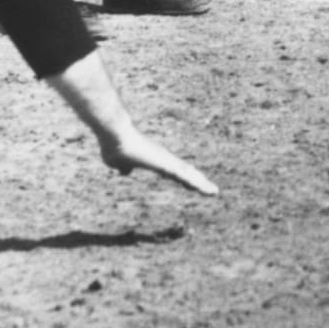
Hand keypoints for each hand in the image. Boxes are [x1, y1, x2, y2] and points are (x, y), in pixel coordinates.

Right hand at [99, 123, 220, 195]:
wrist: (115, 135)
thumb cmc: (115, 146)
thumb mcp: (117, 162)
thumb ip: (123, 166)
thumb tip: (125, 171)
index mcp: (155, 161)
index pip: (174, 172)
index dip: (184, 179)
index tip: (193, 186)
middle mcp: (164, 159)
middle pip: (185, 173)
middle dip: (197, 182)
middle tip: (211, 190)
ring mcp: (166, 160)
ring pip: (188, 174)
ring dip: (200, 183)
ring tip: (214, 191)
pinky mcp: (166, 163)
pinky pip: (184, 175)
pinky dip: (196, 183)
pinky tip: (205, 189)